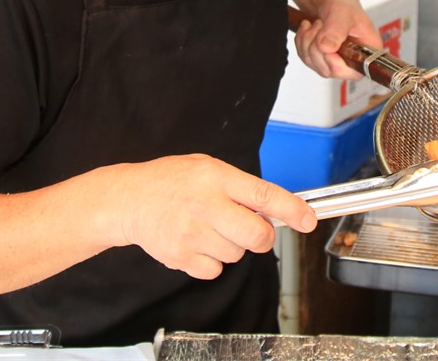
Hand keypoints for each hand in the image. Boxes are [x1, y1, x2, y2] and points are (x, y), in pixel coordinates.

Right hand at [108, 154, 317, 280]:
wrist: (129, 200)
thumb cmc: (171, 181)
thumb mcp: (207, 168)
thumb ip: (240, 186)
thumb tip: (276, 209)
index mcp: (216, 178)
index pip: (264, 195)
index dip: (292, 210)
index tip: (308, 220)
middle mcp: (206, 205)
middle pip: (257, 235)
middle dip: (262, 236)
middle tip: (250, 228)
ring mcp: (193, 234)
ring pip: (237, 254)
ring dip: (232, 245)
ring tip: (209, 227)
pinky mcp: (181, 257)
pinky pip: (215, 270)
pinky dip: (212, 260)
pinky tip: (197, 242)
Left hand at [293, 0, 380, 79]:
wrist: (335, 7)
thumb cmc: (347, 9)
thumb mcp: (345, 13)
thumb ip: (337, 30)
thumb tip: (326, 48)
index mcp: (366, 57)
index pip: (350, 73)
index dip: (333, 62)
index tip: (325, 43)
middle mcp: (351, 65)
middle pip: (326, 70)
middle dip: (317, 44)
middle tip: (320, 24)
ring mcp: (333, 65)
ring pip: (312, 62)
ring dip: (307, 40)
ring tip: (316, 23)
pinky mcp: (319, 62)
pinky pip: (303, 56)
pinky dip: (301, 40)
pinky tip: (308, 28)